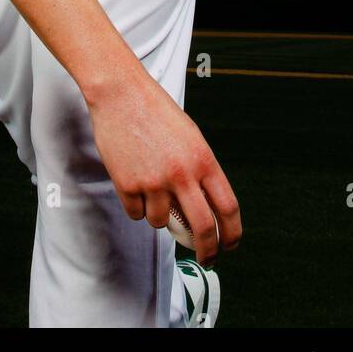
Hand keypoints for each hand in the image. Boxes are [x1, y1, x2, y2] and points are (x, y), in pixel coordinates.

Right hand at [85, 67, 241, 262]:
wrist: (120, 93)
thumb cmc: (155, 111)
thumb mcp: (190, 137)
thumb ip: (200, 170)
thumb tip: (206, 207)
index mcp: (203, 159)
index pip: (228, 208)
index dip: (231, 233)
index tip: (229, 246)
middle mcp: (181, 173)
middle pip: (202, 228)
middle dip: (207, 250)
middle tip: (206, 258)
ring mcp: (153, 181)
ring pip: (161, 222)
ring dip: (159, 216)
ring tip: (150, 187)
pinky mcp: (127, 184)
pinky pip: (136, 213)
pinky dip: (136, 205)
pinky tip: (134, 181)